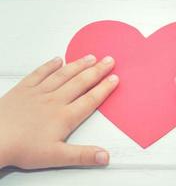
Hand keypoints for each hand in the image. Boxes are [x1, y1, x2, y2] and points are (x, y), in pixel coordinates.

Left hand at [0, 55, 118, 168]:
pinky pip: (40, 73)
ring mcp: (39, 92)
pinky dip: (50, 65)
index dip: (104, 88)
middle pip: (81, 82)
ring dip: (79, 64)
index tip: (114, 79)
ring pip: (64, 74)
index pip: (90, 99)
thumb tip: (104, 156)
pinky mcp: (24, 89)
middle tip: (109, 61)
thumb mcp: (56, 157)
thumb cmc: (22, 148)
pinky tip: (58, 59)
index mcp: (64, 116)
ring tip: (91, 57)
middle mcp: (54, 100)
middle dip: (97, 71)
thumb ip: (82, 155)